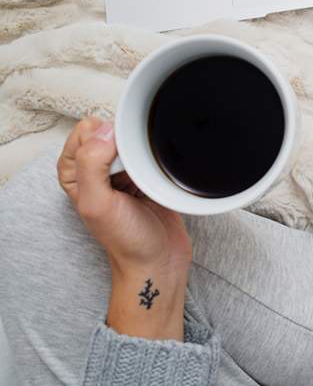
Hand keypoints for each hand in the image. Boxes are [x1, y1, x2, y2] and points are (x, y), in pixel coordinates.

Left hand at [57, 117, 190, 340]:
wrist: (160, 260)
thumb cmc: (127, 240)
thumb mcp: (97, 204)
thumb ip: (90, 164)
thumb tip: (104, 131)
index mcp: (75, 173)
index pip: (86, 132)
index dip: (104, 139)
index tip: (116, 162)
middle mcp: (96, 169)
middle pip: (111, 130)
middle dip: (126, 144)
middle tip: (133, 171)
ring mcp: (123, 171)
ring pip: (133, 139)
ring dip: (143, 152)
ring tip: (146, 175)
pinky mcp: (146, 175)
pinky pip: (152, 151)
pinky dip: (157, 157)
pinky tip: (157, 174)